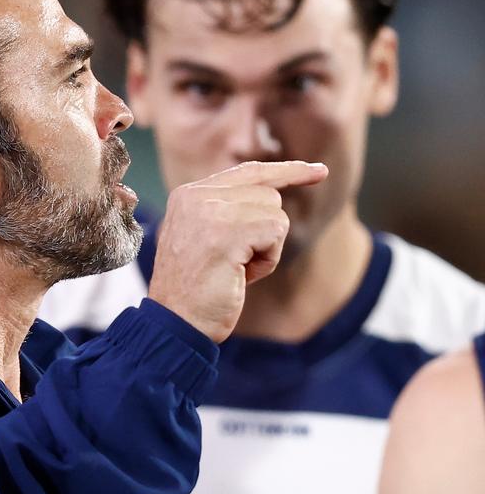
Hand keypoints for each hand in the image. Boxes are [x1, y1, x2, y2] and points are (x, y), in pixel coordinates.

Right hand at [148, 160, 328, 342]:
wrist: (175, 322)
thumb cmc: (193, 290)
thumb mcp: (203, 238)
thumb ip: (226, 211)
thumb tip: (272, 192)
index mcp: (188, 195)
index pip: (248, 172)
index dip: (287, 171)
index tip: (319, 172)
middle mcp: (196, 196)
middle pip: (268, 195)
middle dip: (265, 233)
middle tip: (234, 263)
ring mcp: (210, 211)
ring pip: (275, 213)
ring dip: (267, 248)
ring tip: (234, 269)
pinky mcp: (227, 231)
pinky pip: (276, 231)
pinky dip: (268, 260)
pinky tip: (240, 275)